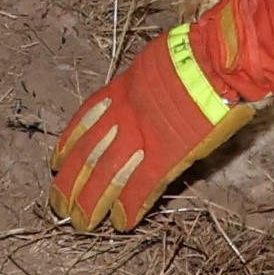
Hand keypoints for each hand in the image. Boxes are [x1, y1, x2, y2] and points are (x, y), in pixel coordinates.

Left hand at [46, 0, 273, 227]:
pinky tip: (121, 223)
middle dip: (70, 182)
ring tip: (81, 222)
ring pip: (104, 176)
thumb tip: (146, 89)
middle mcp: (124, 115)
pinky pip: (141, 187)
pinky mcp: (166, 156)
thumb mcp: (160, 59)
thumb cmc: (200, 51)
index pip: (84, 123)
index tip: (56, 162)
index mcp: (123, 89)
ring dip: (91, 202)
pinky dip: (130, 207)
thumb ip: (146, 81)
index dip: (68, 144)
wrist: (218, 59)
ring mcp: (143, 137)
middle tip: (58, 204)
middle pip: (86, 154)